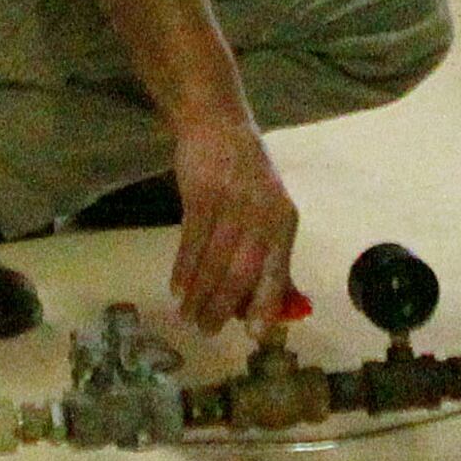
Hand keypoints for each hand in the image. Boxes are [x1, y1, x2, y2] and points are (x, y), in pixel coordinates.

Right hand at [166, 113, 296, 332]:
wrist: (218, 125)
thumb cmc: (247, 176)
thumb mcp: (270, 212)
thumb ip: (272, 257)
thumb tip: (273, 308)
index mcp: (284, 222)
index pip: (278, 272)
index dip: (266, 305)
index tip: (254, 335)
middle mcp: (262, 214)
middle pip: (242, 272)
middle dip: (222, 307)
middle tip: (206, 331)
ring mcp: (231, 202)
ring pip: (214, 261)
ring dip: (199, 294)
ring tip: (187, 315)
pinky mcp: (202, 193)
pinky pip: (191, 241)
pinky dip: (183, 268)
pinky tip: (176, 287)